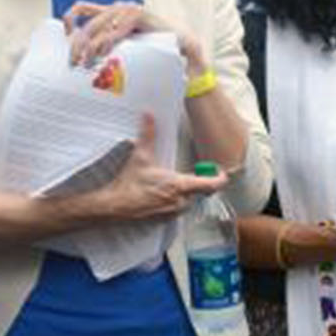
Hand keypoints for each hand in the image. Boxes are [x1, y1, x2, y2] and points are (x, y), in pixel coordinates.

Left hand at [63, 0, 205, 75]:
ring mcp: (128, 9)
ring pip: (98, 27)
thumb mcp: (126, 43)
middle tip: (74, 63)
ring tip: (87, 63)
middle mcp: (117, 7)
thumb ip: (109, 42)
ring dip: (89, 48)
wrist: (181, 43)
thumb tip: (85, 55)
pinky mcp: (138, 14)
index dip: (69, 20)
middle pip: (87, 24)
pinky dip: (106, 43)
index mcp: (112, 12)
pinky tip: (104, 54)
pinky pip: (115, 30)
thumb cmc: (154, 45)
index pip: (82, 8)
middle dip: (77, 45)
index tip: (65, 36)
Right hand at [94, 114, 225, 221]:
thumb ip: (148, 135)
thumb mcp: (141, 157)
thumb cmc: (129, 184)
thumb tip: (149, 116)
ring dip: (187, 192)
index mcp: (179, 185)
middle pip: (201, 192)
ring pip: (190, 200)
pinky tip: (164, 193)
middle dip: (199, 182)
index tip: (221, 172)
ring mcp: (173, 212)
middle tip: (195, 172)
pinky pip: (179, 208)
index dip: (220, 178)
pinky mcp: (166, 219)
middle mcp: (180, 201)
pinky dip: (176, 200)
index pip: (212, 185)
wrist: (114, 205)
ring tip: (175, 182)